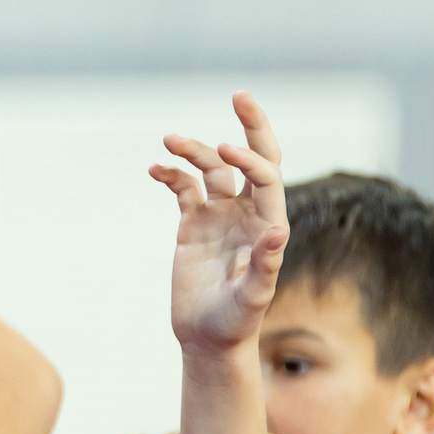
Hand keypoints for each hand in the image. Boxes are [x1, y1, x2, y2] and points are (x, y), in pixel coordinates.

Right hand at [151, 91, 288, 360]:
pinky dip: (169, 174)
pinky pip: (182, 189)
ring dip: (192, 151)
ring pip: (209, 170)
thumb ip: (265, 265)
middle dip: (250, 126)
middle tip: (240, 94)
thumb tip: (278, 231)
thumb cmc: (236, 323)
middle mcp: (247, 214)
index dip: (249, 159)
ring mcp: (219, 217)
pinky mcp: (192, 224)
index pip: (266, 178)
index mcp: (268, 225)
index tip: (224, 150)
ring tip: (168, 140)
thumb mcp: (252, 298)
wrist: (208, 339)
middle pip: (254, 159)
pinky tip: (154, 170)